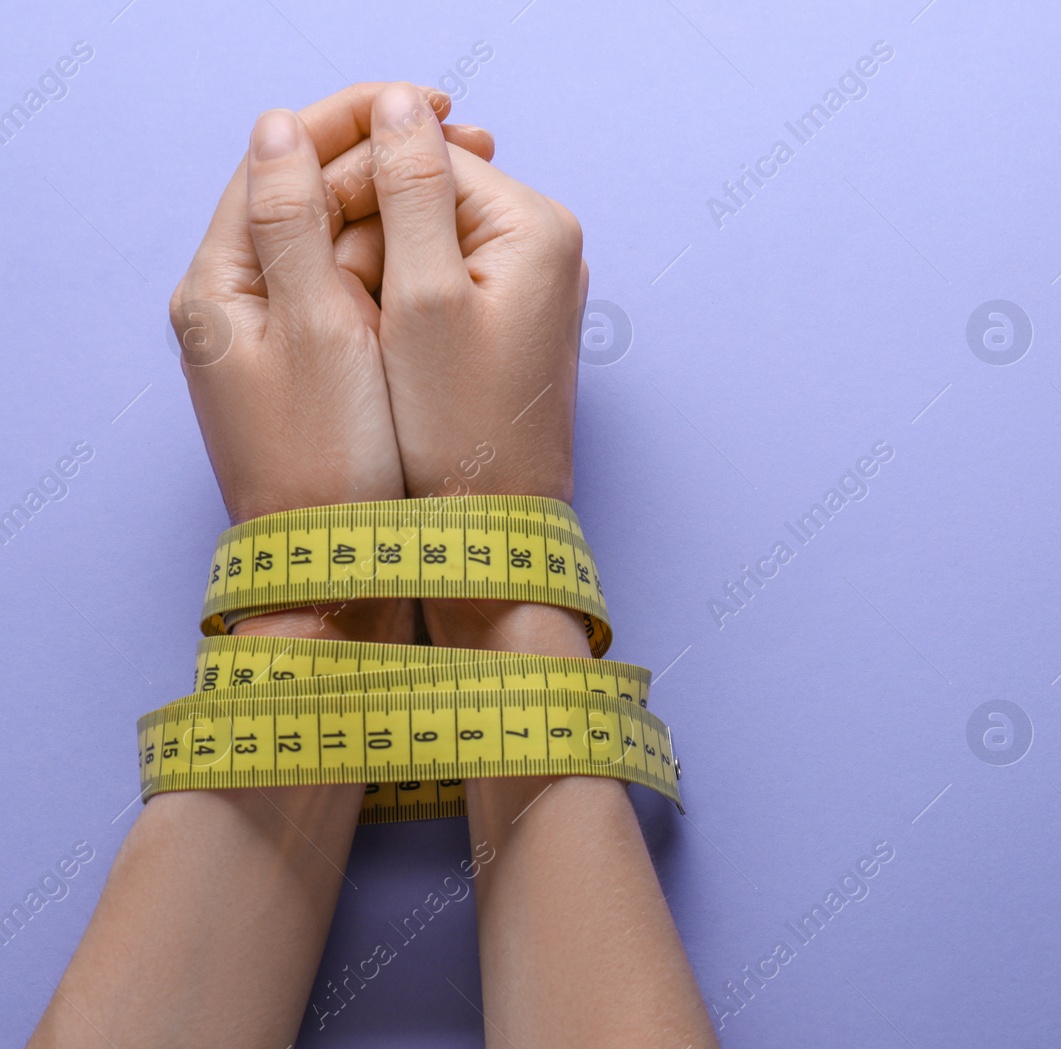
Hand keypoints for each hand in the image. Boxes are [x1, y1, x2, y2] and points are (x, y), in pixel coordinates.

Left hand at [172, 84, 493, 640]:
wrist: (344, 569)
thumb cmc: (335, 459)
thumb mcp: (317, 332)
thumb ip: (293, 224)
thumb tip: (281, 126)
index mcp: (219, 287)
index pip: (272, 164)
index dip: (349, 120)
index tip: (426, 100)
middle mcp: (237, 306)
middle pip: (304, 197)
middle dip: (384, 159)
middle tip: (473, 141)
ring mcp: (277, 339)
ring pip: (334, 242)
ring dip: (397, 205)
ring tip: (474, 186)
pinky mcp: (316, 370)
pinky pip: (352, 288)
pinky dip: (397, 258)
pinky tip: (446, 251)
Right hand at [346, 81, 591, 653]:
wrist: (490, 527)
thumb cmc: (457, 426)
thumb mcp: (422, 298)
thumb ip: (408, 190)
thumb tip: (397, 99)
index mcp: (537, 226)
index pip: (423, 156)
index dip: (351, 188)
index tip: (307, 247)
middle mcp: (547, 245)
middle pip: (423, 196)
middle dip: (365, 235)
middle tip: (334, 302)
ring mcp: (531, 285)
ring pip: (422, 240)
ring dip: (373, 270)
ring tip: (356, 333)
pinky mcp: (510, 321)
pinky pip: (437, 283)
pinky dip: (396, 302)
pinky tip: (378, 347)